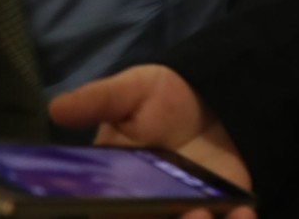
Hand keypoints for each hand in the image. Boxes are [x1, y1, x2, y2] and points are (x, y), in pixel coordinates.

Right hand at [49, 65, 254, 218]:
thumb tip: (55, 107)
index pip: (104, 213)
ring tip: (202, 212)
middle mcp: (141, 210)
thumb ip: (97, 101)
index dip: (114, 215)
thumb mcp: (128, 92)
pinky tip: (243, 212)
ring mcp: (179, 212)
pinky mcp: (217, 210)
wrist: (211, 97)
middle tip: (186, 212)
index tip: (125, 211)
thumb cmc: (158, 99)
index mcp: (110, 194)